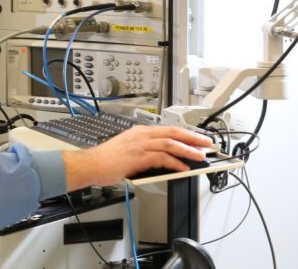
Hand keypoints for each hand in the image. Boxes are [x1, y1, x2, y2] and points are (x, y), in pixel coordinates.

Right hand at [62, 125, 212, 189]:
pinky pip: (162, 158)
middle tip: (207, 143)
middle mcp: (141, 135)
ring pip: (170, 144)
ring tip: (200, 156)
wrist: (90, 164)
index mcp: (139, 132)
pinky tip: (183, 168)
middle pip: (173, 132)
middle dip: (192, 137)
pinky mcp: (138, 157)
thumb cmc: (106, 159)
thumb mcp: (128, 149)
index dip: (186, 133)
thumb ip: (146, 150)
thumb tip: (164, 158)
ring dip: (188, 150)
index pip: (168, 129)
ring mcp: (139, 145)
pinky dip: (175, 163)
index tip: (198, 138)